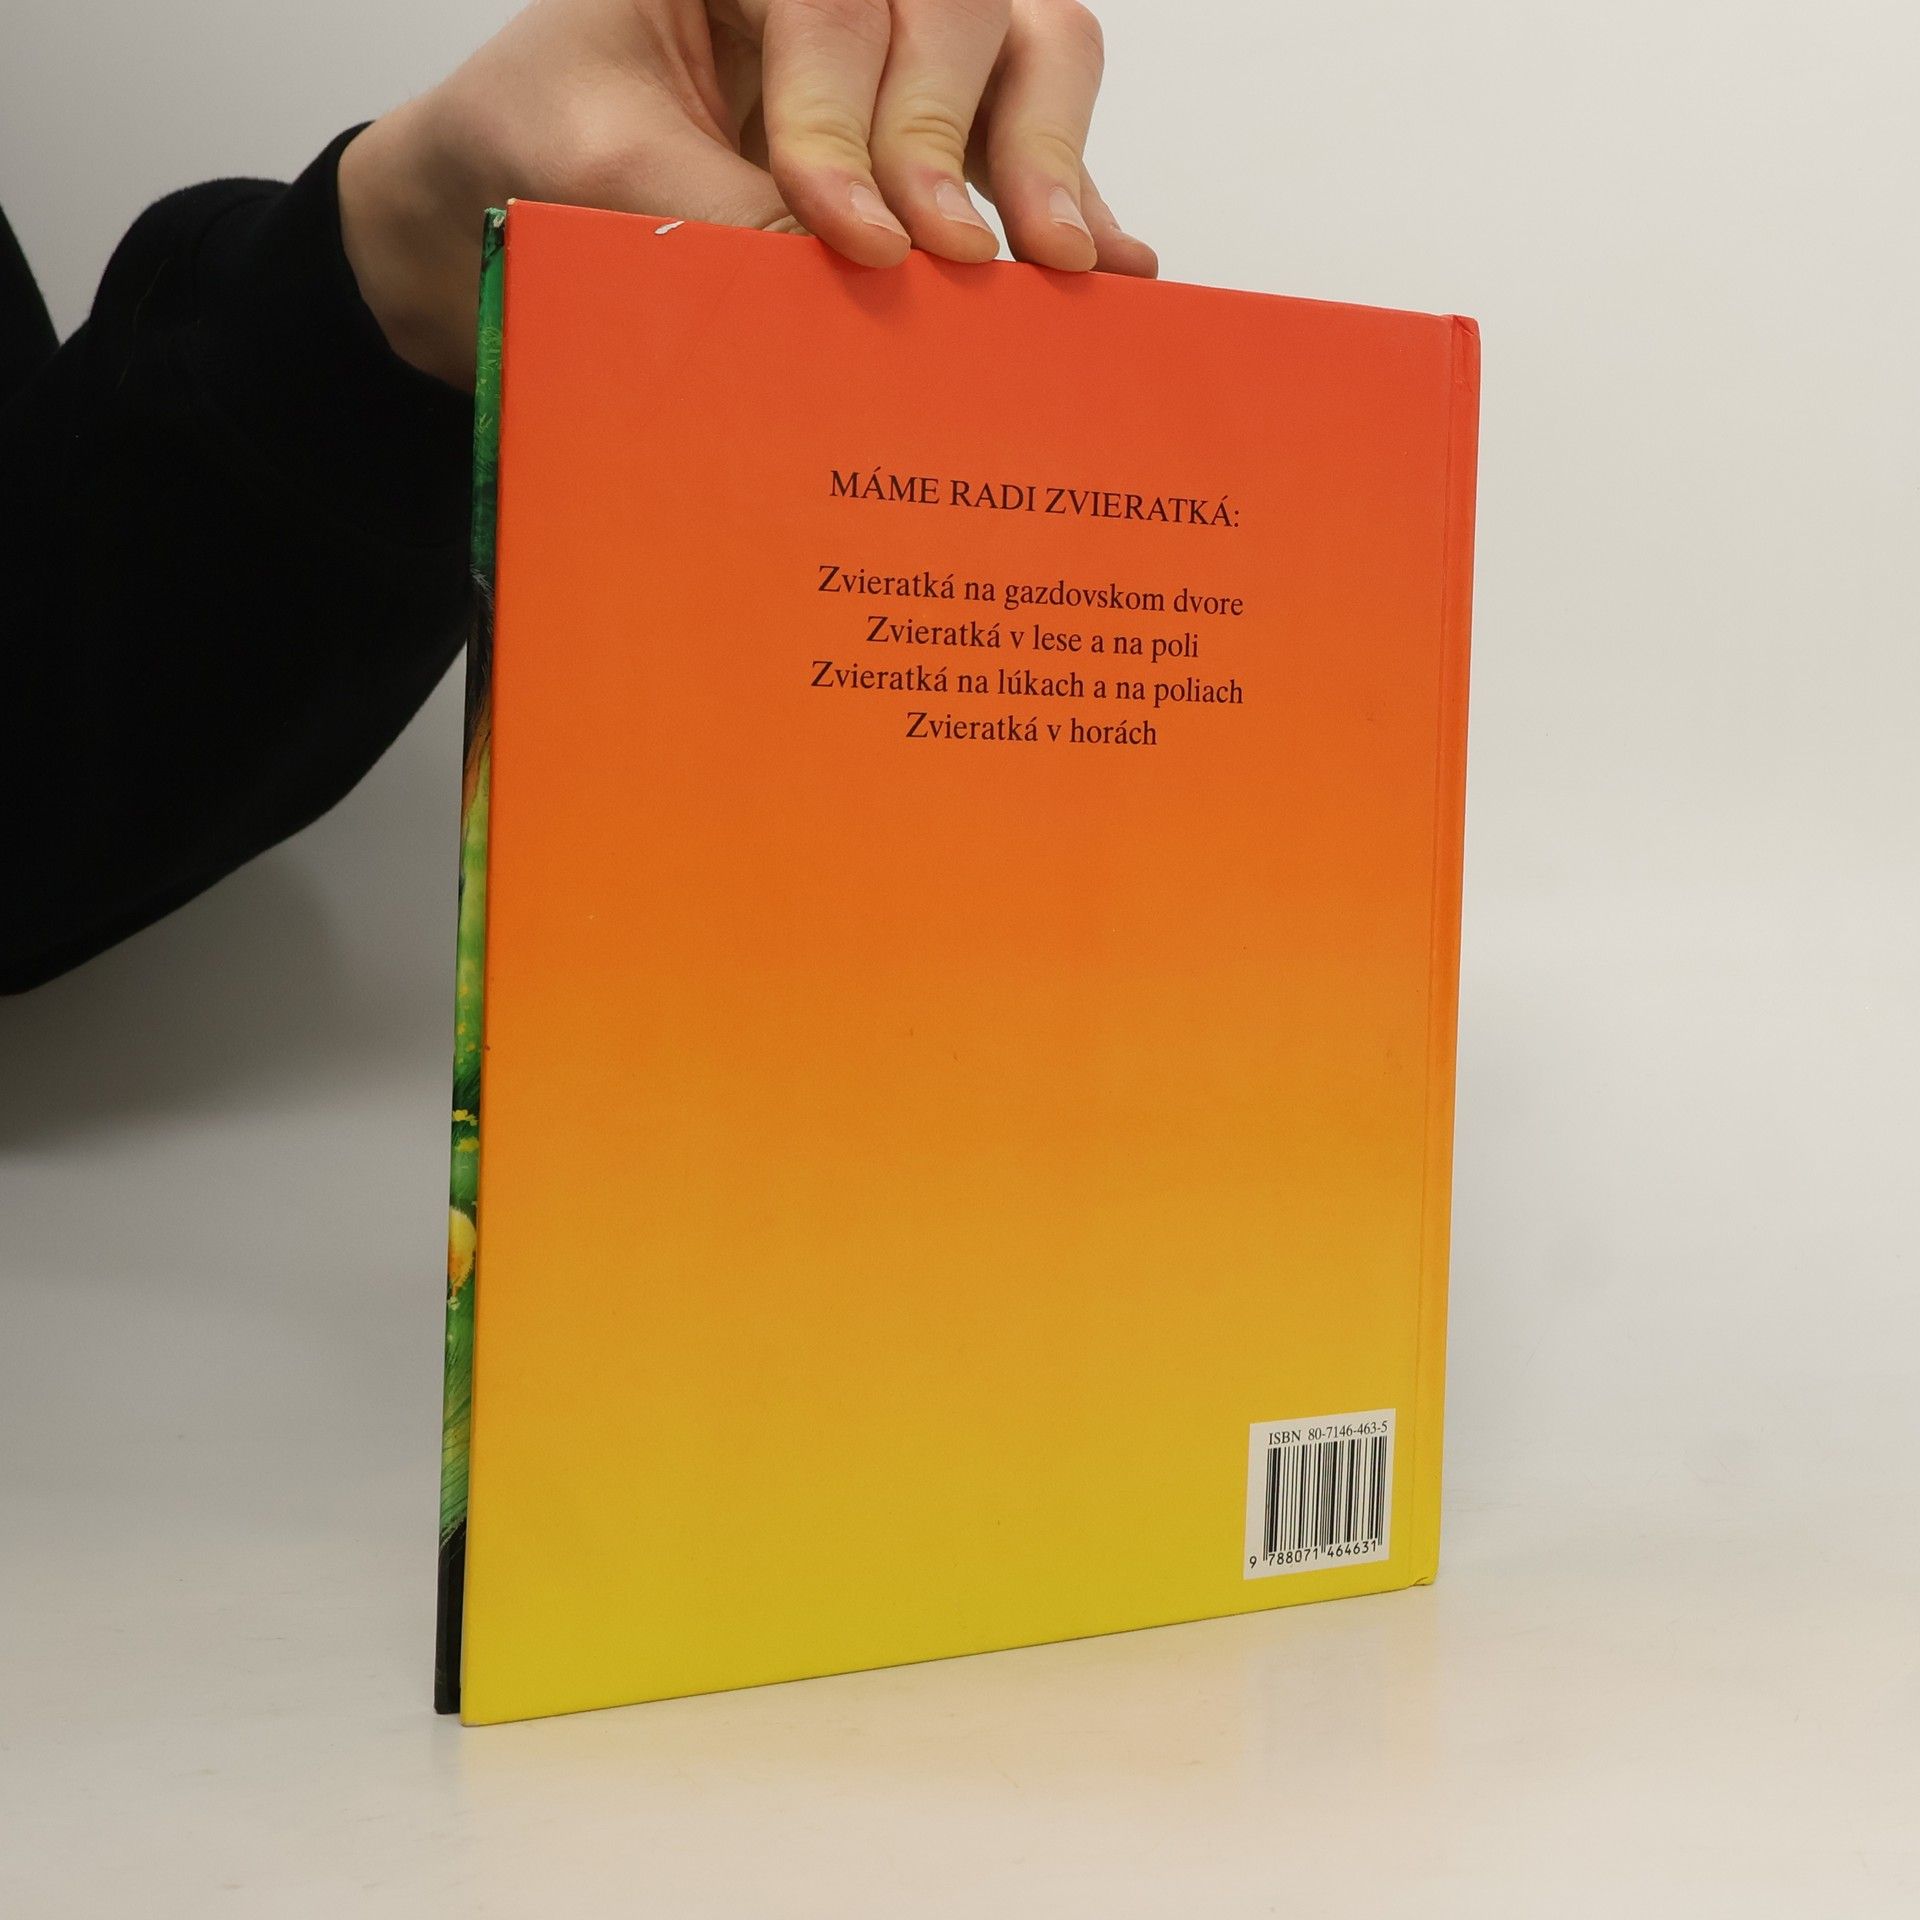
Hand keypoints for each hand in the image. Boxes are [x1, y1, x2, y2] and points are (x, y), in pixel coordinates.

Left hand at [338, 0, 1155, 388]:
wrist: (517, 195)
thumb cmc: (545, 147)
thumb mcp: (604, 170)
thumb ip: (723, 212)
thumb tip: (855, 287)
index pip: (833, 2)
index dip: (848, 119)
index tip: (848, 238)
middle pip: (960, 6)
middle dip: (950, 135)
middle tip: (944, 255)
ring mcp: (914, 52)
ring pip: (1035, 46)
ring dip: (1046, 154)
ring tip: (1056, 265)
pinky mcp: (953, 136)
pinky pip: (1046, 139)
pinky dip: (1080, 200)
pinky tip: (1109, 274)